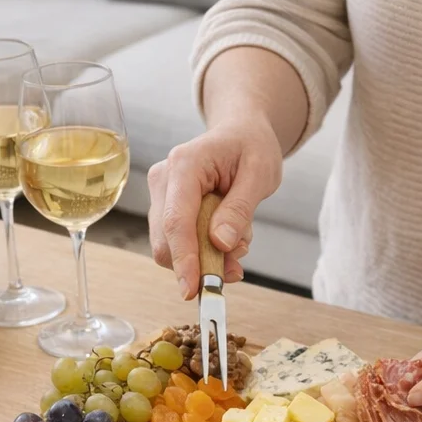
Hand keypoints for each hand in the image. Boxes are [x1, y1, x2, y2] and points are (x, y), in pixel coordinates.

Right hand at [148, 119, 282, 298]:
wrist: (240, 132)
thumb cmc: (251, 146)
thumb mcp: (260, 173)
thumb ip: (240, 210)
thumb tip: (220, 244)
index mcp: (185, 164)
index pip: (177, 221)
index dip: (183, 259)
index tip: (192, 290)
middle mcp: (163, 179)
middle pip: (166, 239)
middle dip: (199, 264)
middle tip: (237, 269)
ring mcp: (161, 194)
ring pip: (171, 245)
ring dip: (206, 257)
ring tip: (240, 241)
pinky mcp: (165, 207)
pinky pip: (179, 241)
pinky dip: (204, 250)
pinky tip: (227, 236)